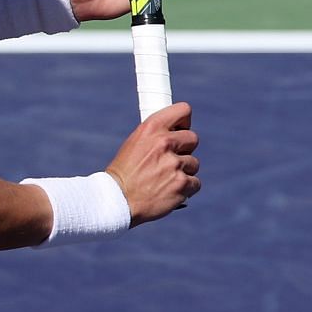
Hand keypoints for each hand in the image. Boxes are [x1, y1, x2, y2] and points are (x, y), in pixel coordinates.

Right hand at [105, 103, 200, 224]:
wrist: (117, 201)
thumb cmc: (124, 174)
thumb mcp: (134, 144)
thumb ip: (155, 136)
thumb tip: (176, 133)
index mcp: (151, 128)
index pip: (184, 110)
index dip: (184, 122)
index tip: (180, 130)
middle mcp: (164, 143)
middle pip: (193, 139)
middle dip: (184, 149)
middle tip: (170, 160)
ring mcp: (174, 164)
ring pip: (194, 163)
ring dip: (183, 171)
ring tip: (165, 180)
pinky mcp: (182, 183)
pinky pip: (195, 183)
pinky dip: (186, 189)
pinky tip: (170, 191)